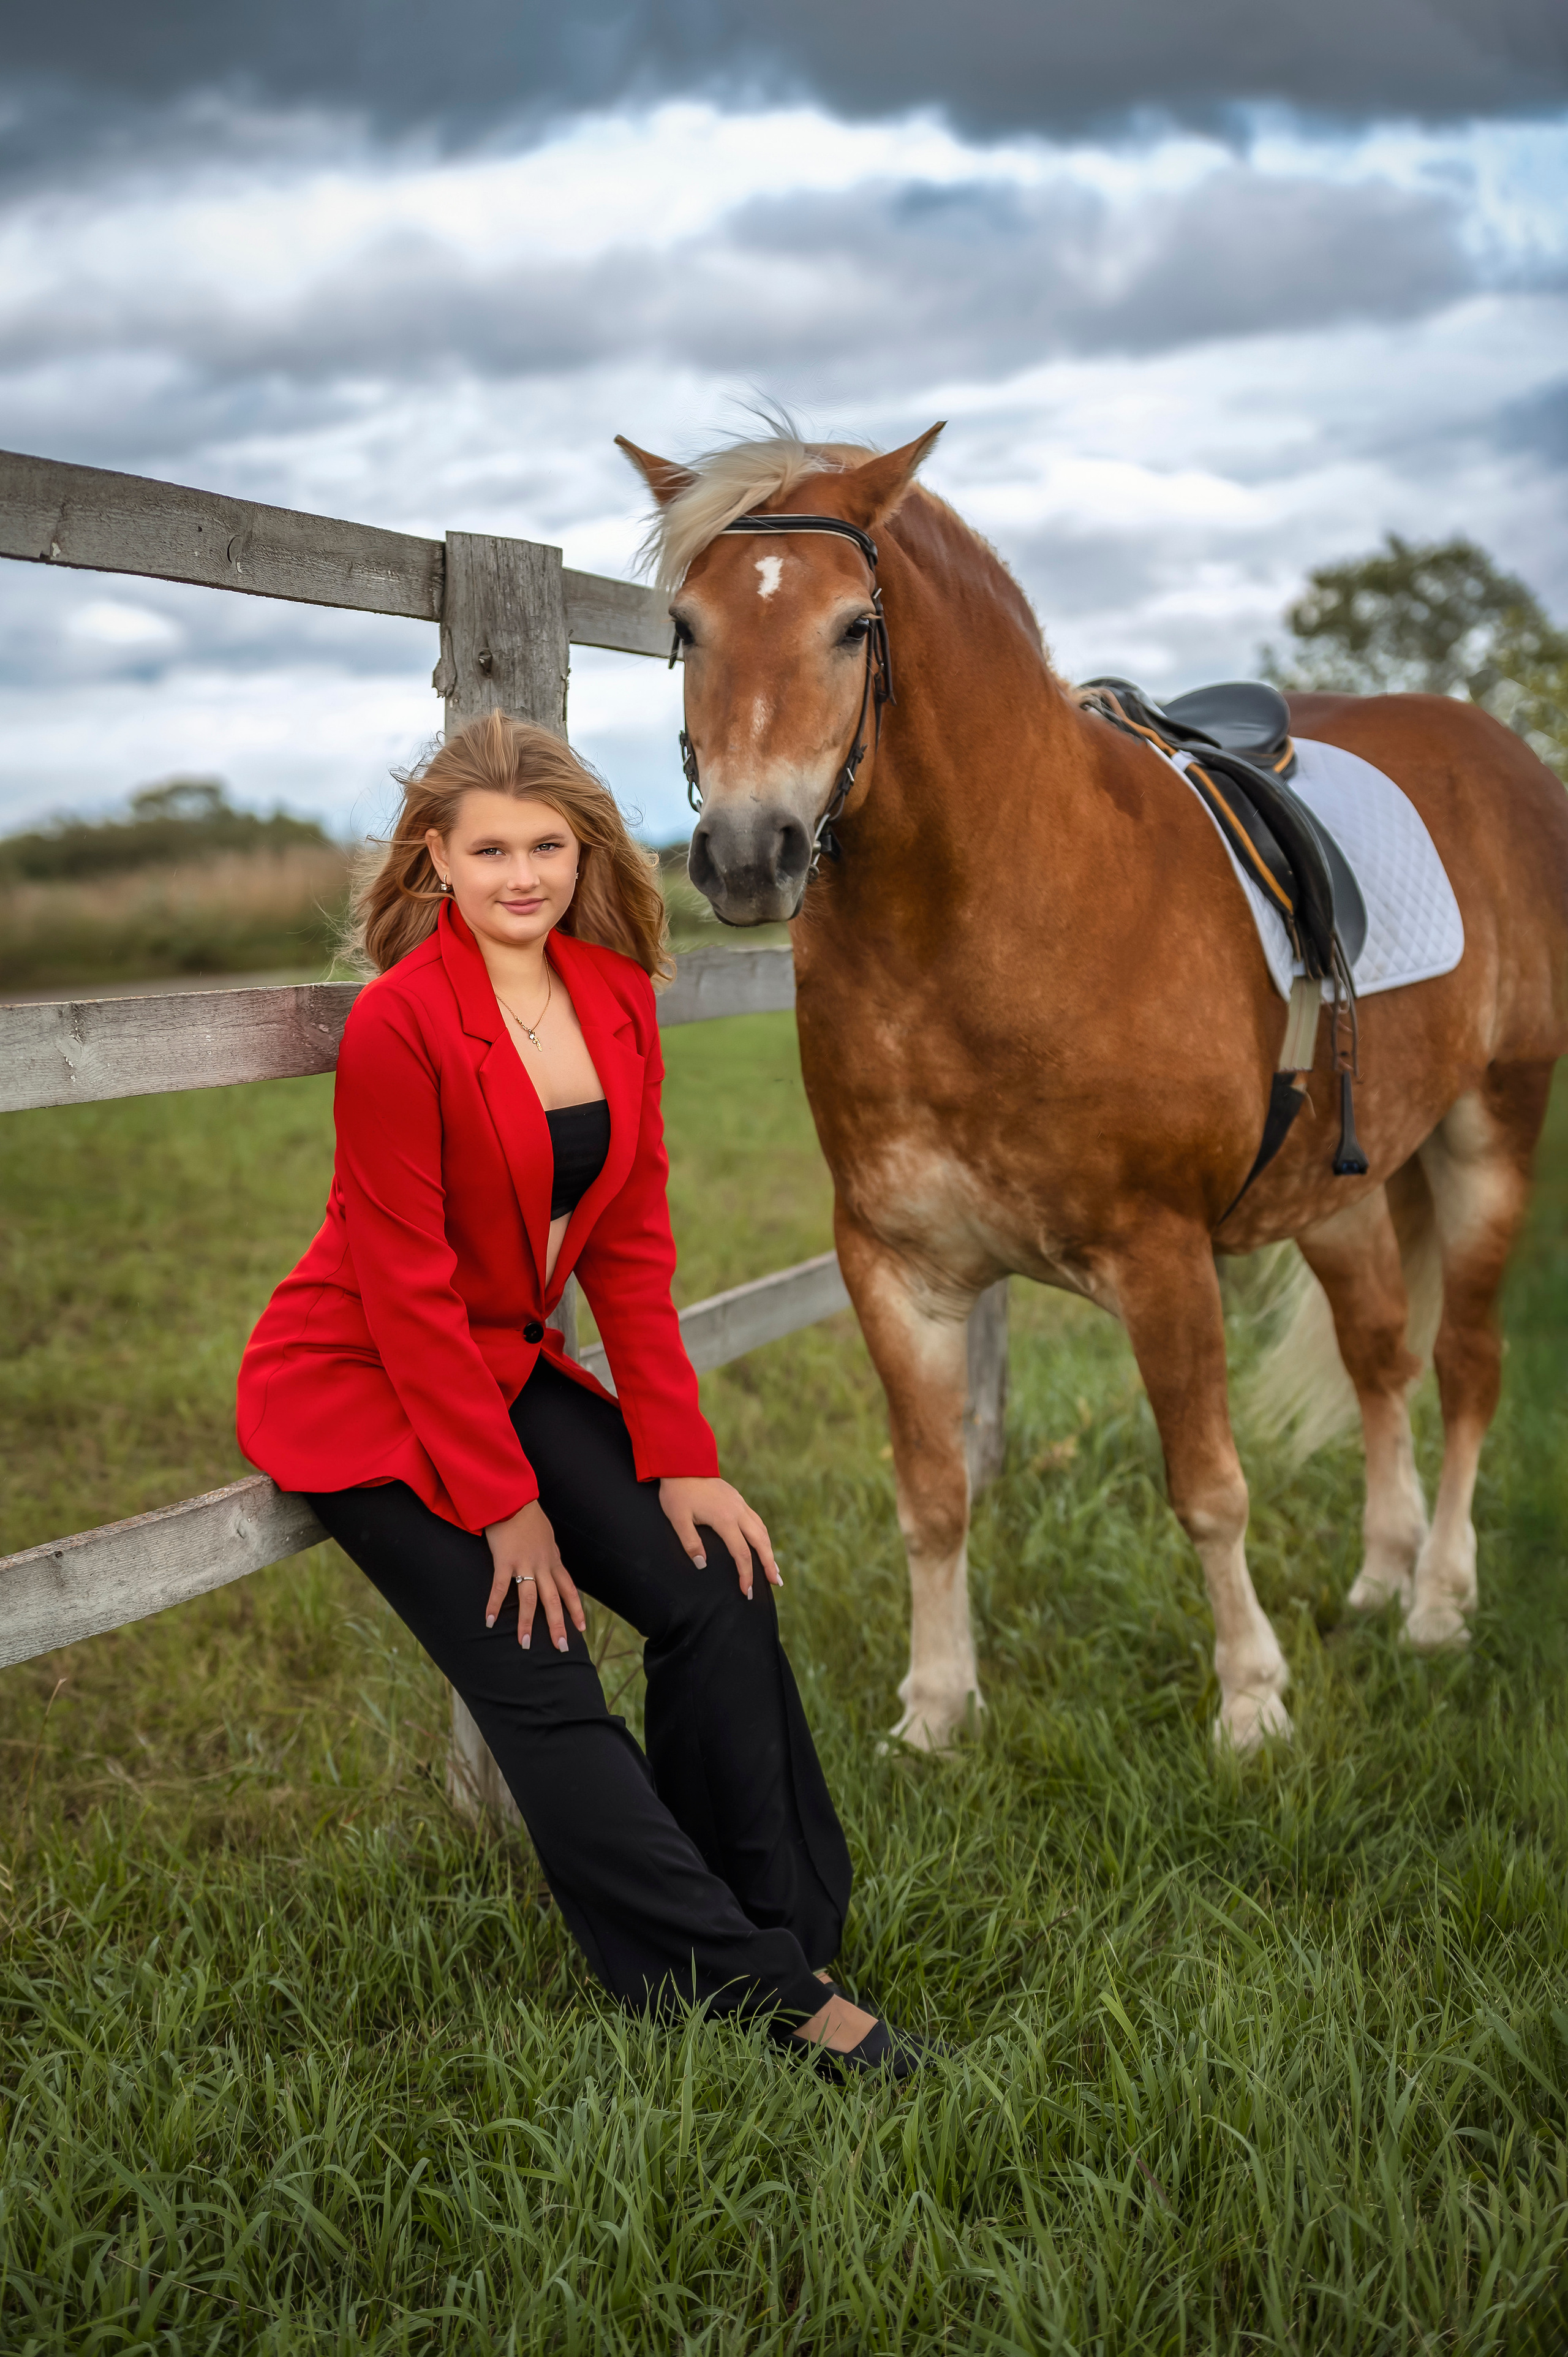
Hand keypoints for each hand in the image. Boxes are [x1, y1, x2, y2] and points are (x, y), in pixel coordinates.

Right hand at [483, 1499, 585, 1651]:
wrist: (513, 1498)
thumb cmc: (527, 1516)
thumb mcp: (546, 1536)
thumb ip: (549, 1553)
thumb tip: (552, 1563)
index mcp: (553, 1559)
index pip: (569, 1589)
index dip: (575, 1609)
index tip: (581, 1628)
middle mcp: (542, 1564)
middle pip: (554, 1599)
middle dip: (558, 1625)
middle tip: (561, 1647)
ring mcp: (524, 1563)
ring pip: (530, 1599)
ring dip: (527, 1623)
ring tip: (524, 1644)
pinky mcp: (505, 1560)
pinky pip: (500, 1587)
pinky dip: (495, 1605)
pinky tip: (490, 1621)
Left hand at [658, 1476, 780, 1600]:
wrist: (682, 1463)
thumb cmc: (678, 1492)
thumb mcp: (678, 1519)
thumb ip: (690, 1542)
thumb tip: (702, 1564)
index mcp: (725, 1519)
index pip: (741, 1554)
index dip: (746, 1575)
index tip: (747, 1591)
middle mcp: (738, 1512)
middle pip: (761, 1542)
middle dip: (769, 1564)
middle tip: (776, 1583)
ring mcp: (740, 1504)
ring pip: (762, 1530)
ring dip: (769, 1549)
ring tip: (774, 1567)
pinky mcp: (737, 1499)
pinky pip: (756, 1520)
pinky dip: (763, 1535)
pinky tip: (762, 1543)